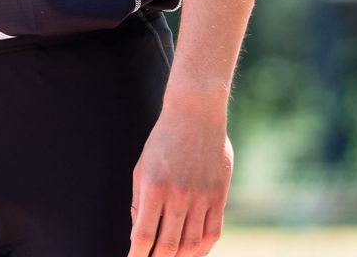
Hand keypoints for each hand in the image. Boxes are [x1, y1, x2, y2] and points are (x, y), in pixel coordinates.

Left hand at [126, 94, 233, 256]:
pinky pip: (213, 232)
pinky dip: (203, 249)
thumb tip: (138, 235)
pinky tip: (194, 253)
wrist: (195, 114)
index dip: (137, 254)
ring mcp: (201, 197)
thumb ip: (140, 202)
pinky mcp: (219, 195)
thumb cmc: (162, 141)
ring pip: (192, 243)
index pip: (144, 234)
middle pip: (168, 245)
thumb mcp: (142, 167)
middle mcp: (178, 195)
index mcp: (154, 187)